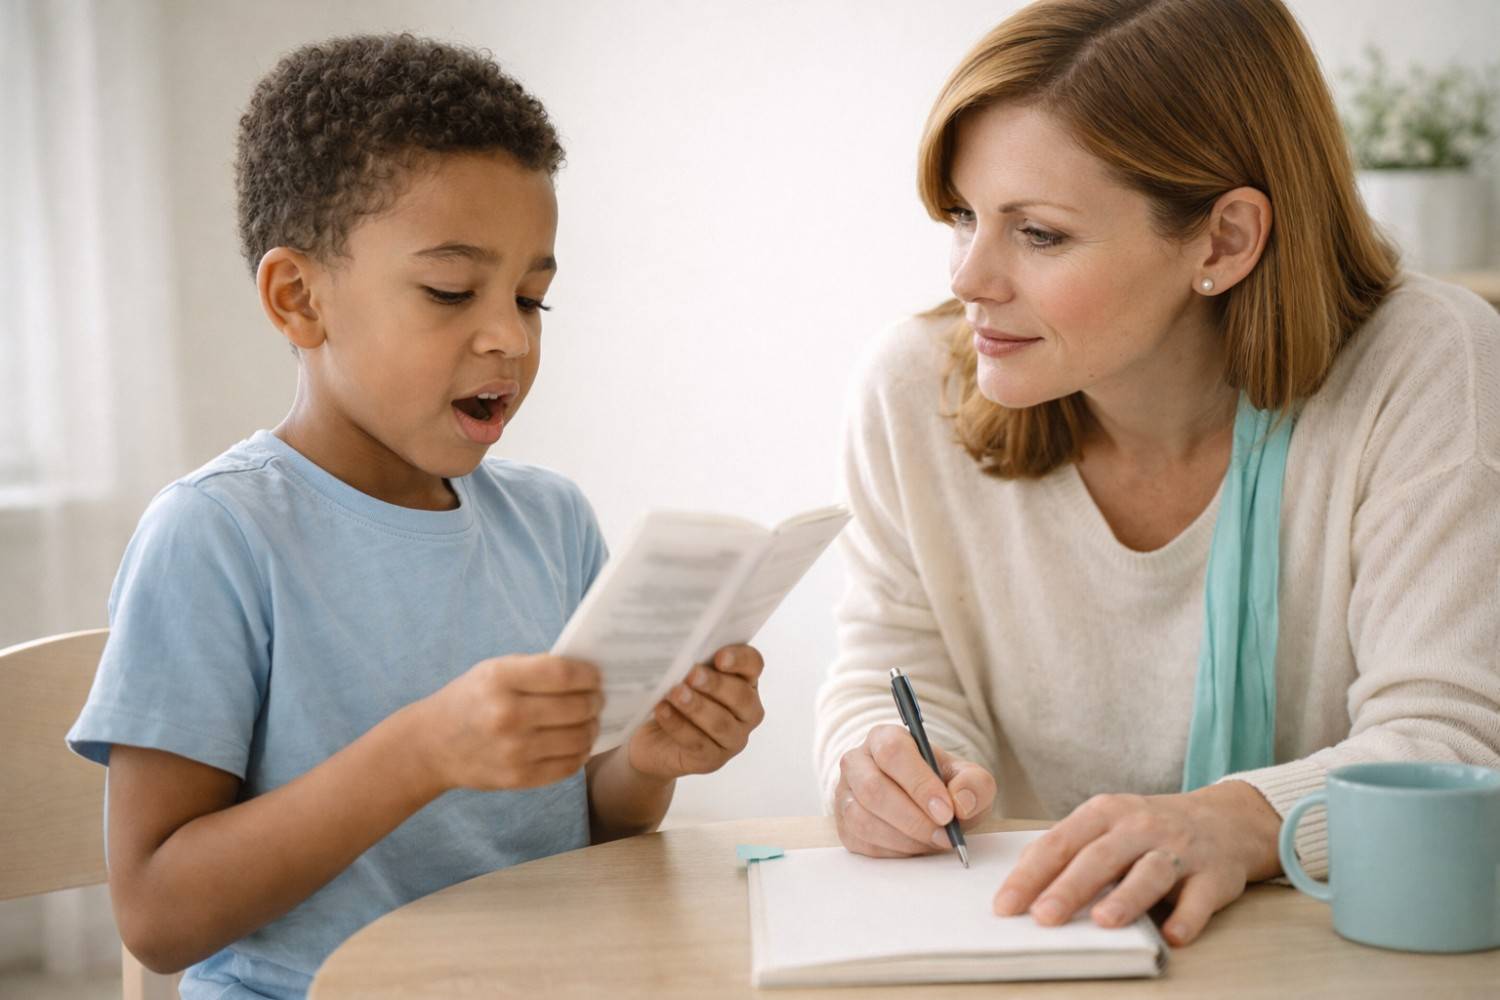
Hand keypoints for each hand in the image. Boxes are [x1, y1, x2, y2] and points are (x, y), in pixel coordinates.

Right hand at [416, 654, 601, 791]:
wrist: (431, 746)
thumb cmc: (471, 699)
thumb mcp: (494, 670)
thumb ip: (537, 668)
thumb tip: (588, 673)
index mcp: (500, 679)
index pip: (563, 674)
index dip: (589, 674)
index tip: (596, 675)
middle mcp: (507, 715)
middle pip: (577, 707)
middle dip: (595, 701)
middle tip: (598, 698)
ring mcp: (514, 750)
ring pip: (579, 738)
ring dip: (592, 727)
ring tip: (590, 721)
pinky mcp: (518, 778)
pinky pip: (568, 766)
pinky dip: (581, 753)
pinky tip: (577, 743)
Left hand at [626, 645, 765, 779]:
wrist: (652, 741)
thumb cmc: (674, 698)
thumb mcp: (684, 676)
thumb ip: (692, 661)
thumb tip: (681, 645)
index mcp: (745, 682)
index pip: (753, 665)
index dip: (740, 659)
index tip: (720, 656)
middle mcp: (746, 712)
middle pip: (741, 696)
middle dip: (716, 685)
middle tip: (692, 674)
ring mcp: (732, 739)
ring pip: (721, 723)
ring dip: (697, 706)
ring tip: (675, 693)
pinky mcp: (712, 760)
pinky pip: (698, 743)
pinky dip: (678, 726)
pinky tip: (662, 711)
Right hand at [834, 723, 995, 857]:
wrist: (926, 806)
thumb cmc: (943, 786)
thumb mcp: (968, 779)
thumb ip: (974, 784)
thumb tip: (961, 802)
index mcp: (885, 738)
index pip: (893, 752)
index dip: (919, 783)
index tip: (946, 811)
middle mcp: (856, 761)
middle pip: (872, 788)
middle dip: (913, 818)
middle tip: (944, 835)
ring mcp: (844, 794)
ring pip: (862, 818)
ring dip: (904, 837)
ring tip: (932, 841)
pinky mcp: (843, 825)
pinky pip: (861, 841)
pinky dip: (893, 851)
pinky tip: (914, 846)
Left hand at [992, 781, 1282, 945]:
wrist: (1224, 819)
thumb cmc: (1149, 828)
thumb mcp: (1106, 824)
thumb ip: (1070, 848)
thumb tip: (1022, 881)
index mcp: (1104, 814)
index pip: (1059, 843)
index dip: (1031, 875)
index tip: (1006, 905)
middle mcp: (1139, 826)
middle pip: (1100, 857)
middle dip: (1070, 887)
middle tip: (1043, 917)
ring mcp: (1179, 849)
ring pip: (1150, 871)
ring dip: (1127, 897)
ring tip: (1103, 921)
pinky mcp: (1214, 875)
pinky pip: (1200, 898)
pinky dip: (1187, 917)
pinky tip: (1172, 936)